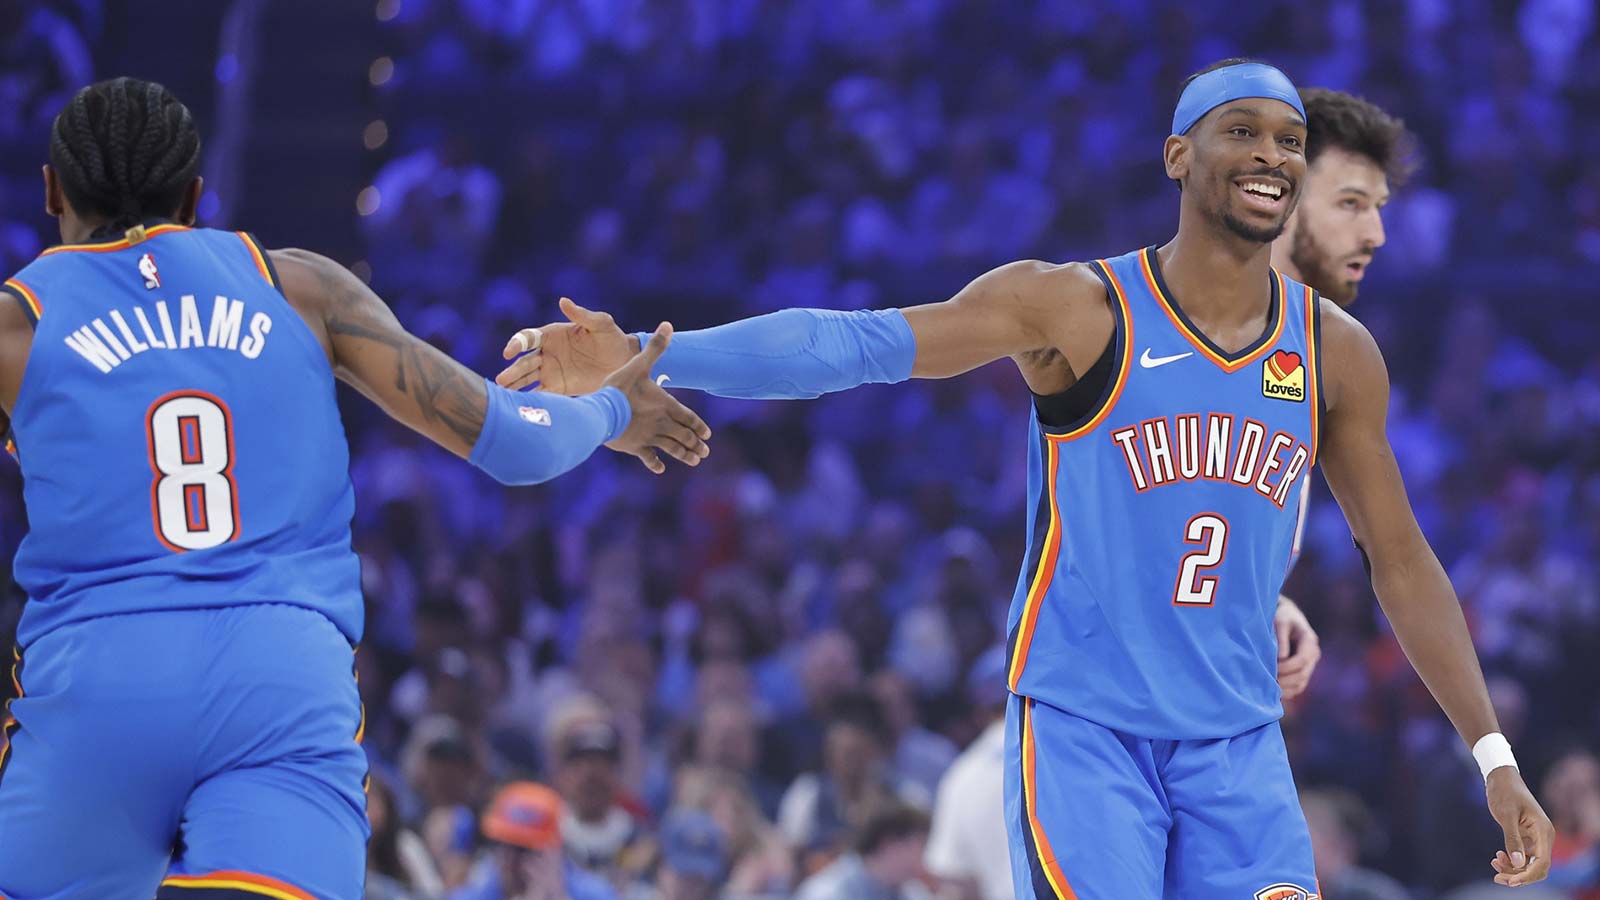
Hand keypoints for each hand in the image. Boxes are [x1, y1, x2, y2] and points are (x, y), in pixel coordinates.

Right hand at [498, 297, 635, 394]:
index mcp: (552, 335)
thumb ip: (582, 315)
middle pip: (524, 362)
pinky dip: (531, 400)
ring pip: (527, 379)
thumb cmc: (611, 338)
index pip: (528, 338)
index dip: (516, 343)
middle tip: (502, 381)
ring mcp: (551, 372)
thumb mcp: (600, 324)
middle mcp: (547, 353)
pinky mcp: (559, 388)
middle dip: (513, 371)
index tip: (509, 353)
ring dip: (515, 386)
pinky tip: (520, 408)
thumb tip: (563, 301)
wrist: (623, 363)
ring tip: (504, 395)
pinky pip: (542, 394)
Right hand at [602, 322, 709, 473]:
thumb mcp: (639, 364)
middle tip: (704, 452)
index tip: (707, 435)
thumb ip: (655, 347)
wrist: (601, 411)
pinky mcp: (634, 447)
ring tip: (694, 461)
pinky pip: (648, 458)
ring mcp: (649, 437)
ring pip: (672, 448)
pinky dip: (655, 463)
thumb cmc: (619, 387)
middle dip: (695, 444)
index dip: (699, 426)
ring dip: (684, 455)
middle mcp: (661, 423)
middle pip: (684, 436)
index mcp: (665, 405)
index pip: (688, 417)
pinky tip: (660, 469)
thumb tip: (668, 324)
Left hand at [1274, 595, 1320, 698]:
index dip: (1286, 667)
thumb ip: (1281, 641)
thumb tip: (1280, 660)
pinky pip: (1298, 687)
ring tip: (1267, 688)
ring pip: (1300, 684)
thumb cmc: (1281, 617)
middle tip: (1265, 682)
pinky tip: (1272, 692)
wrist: (1287, 616)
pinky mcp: (1304, 671)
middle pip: (1302, 675)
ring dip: (1284, 688)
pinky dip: (1286, 691)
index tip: (1270, 668)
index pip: (1301, 660)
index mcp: (1309, 641)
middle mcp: (1313, 654)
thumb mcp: (1280, 623)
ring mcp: (1310, 665)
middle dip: (1283, 680)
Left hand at [1486, 766, 1554, 886]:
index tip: (1510, 881)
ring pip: (1529, 864)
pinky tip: (1497, 857)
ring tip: (1494, 863)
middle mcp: (1543, 837)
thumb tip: (1517, 862)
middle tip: (1498, 878)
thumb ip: (1512, 838)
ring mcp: (1536, 838)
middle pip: (1538, 867)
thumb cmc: (1504, 792)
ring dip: (1513, 869)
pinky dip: (1511, 861)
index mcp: (1543, 831)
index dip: (1527, 875)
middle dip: (1519, 876)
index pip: (1542, 862)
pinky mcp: (1527, 838)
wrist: (1501, 779)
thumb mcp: (1506, 815)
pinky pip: (1523, 856)